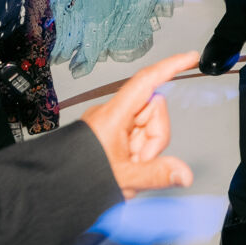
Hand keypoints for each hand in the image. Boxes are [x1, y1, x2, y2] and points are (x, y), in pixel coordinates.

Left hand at [78, 50, 198, 197]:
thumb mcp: (122, 178)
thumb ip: (156, 174)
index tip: (191, 57)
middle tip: (139, 161)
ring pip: (147, 125)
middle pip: (153, 111)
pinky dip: (138, 150)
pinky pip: (135, 134)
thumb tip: (183, 173)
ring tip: (129, 166)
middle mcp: (110, 113)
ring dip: (145, 148)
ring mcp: (110, 123)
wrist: (54, 187)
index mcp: (113, 115)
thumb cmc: (78, 177)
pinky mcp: (109, 132)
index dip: (171, 66)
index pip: (147, 81)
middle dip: (155, 138)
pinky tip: (127, 164)